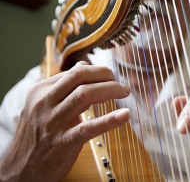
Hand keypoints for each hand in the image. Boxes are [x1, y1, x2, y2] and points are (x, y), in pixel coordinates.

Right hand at [0, 62, 130, 181]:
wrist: (20, 168)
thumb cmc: (38, 133)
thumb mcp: (43, 104)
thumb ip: (63, 86)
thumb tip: (83, 65)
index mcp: (41, 91)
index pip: (75, 71)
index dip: (98, 71)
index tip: (111, 77)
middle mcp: (45, 102)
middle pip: (79, 76)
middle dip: (104, 74)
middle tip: (120, 83)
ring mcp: (54, 121)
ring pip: (85, 94)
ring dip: (110, 90)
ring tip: (124, 92)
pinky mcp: (64, 141)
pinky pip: (89, 127)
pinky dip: (109, 120)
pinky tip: (124, 115)